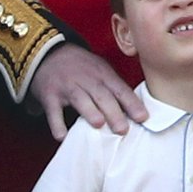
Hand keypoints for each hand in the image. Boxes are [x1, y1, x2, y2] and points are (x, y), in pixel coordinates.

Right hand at [29, 43, 147, 139]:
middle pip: (102, 95)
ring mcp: (67, 86)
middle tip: (123, 130)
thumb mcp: (101, 70)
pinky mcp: (49, 95)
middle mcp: (86, 79)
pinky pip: (53, 110)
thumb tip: (137, 112)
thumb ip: (115, 88)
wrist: (49, 54)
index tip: (143, 118)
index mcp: (103, 74)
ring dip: (90, 111)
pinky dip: (57, 124)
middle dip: (113, 112)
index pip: (120, 89)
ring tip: (99, 125)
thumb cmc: (83, 68)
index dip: (132, 103)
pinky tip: (63, 137)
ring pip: (80, 99)